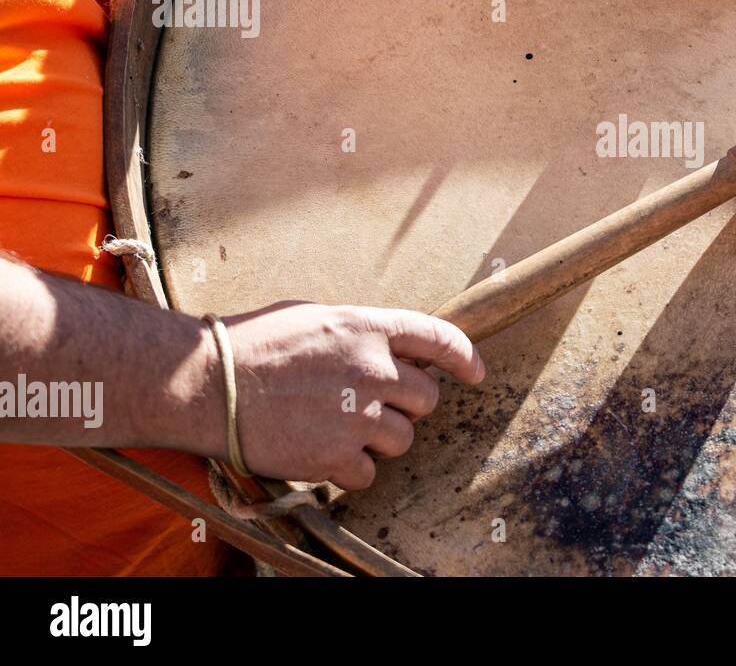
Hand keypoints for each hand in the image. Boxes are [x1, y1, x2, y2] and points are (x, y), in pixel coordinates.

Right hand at [220, 302, 483, 489]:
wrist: (203, 383)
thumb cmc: (251, 344)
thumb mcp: (315, 318)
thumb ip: (359, 334)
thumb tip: (386, 347)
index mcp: (368, 328)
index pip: (440, 338)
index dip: (464, 357)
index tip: (474, 373)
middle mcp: (372, 369)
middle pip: (427, 398)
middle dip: (405, 405)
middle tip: (369, 405)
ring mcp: (357, 415)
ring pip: (403, 439)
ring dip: (378, 439)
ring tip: (336, 427)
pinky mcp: (335, 456)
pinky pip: (367, 473)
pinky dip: (348, 470)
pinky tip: (320, 453)